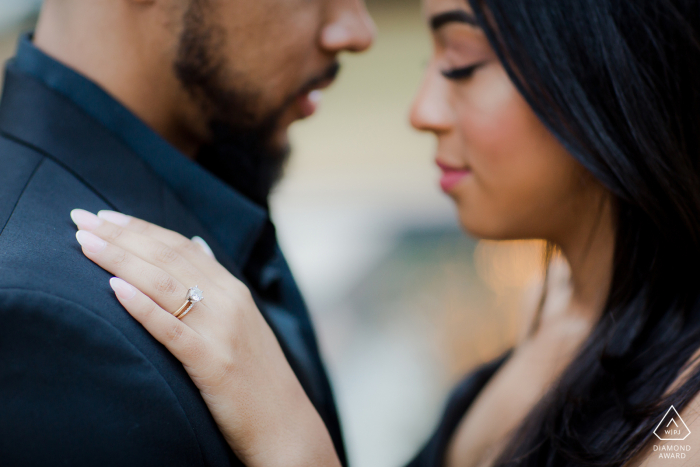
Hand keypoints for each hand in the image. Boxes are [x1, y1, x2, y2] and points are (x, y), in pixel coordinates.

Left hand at [69, 209, 340, 466]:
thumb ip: (217, 284)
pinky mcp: (213, 362)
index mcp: (233, 289)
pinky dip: (142, 306)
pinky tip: (114, 289)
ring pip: (164, 284)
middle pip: (167, 257)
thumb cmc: (256, 374)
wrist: (285, 422)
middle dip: (120, 235)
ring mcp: (221, 330)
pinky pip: (171, 328)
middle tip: (80, 217)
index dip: (139, 228)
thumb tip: (196, 244)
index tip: (104, 216)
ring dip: (120, 259)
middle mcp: (228, 301)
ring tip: (84, 243)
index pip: (180, 246)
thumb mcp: (242, 320)